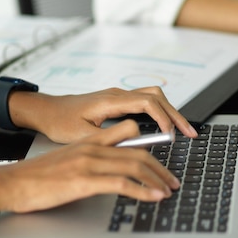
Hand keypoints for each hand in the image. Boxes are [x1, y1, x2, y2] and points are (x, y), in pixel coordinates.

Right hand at [0, 120, 178, 212]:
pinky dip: (143, 191)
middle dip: (161, 169)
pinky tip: (153, 198)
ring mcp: (89, 164)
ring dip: (157, 180)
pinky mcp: (84, 181)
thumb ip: (90, 157)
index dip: (151, 144)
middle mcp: (93, 148)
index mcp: (90, 141)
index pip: (129, 132)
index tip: (162, 159)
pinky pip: (123, 184)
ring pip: (135, 166)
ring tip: (168, 191)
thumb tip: (110, 169)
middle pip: (140, 152)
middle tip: (172, 181)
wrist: (11, 182)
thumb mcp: (67, 158)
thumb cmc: (37, 176)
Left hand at [13, 86, 196, 142]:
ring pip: (154, 97)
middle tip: (190, 133)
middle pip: (157, 97)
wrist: (47, 111)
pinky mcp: (118, 101)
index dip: (164, 118)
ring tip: (183, 130)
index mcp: (110, 100)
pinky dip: (160, 112)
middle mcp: (117, 94)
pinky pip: (146, 101)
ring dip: (170, 112)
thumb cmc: (60, 122)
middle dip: (176, 115)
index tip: (171, 134)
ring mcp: (119, 95)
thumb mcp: (82, 136)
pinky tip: (165, 125)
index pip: (147, 102)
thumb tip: (135, 143)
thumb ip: (109, 139)